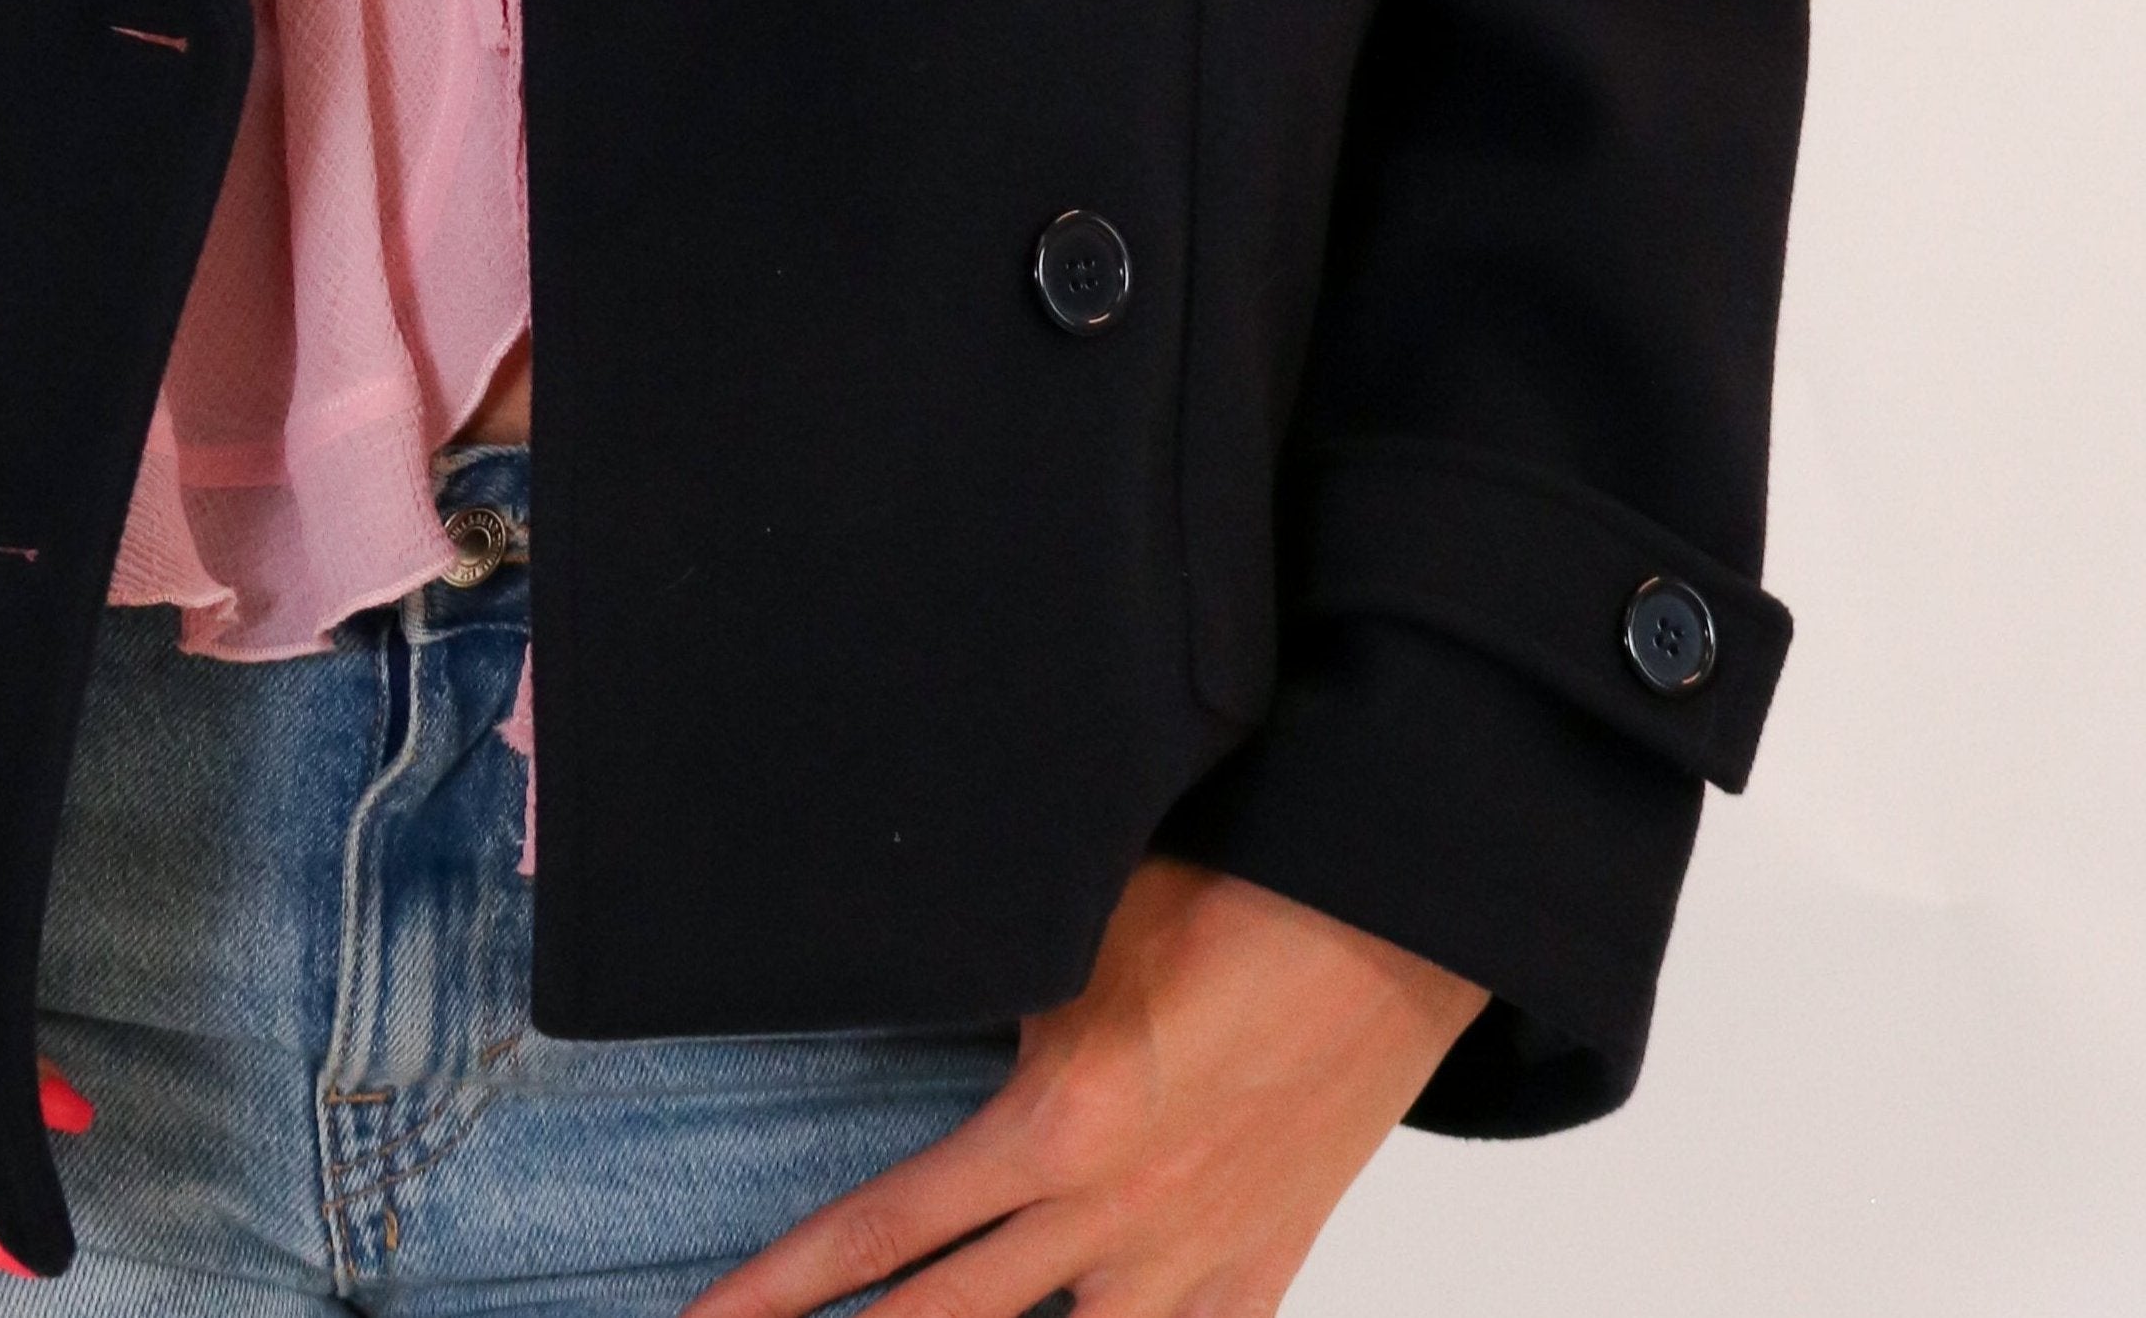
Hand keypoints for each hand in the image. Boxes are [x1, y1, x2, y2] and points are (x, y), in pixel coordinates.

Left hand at [679, 858, 1482, 1317]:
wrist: (1391, 928)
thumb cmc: (1228, 895)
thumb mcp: (1072, 926)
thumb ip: (977, 977)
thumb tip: (880, 972)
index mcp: (1053, 1128)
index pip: (882, 1236)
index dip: (781, 1290)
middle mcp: (1113, 1220)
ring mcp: (1192, 1264)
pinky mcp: (1260, 1274)